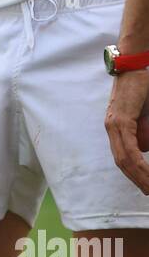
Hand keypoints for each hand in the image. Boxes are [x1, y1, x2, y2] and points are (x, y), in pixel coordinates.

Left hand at [105, 69, 148, 193]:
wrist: (136, 64)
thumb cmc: (143, 86)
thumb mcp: (145, 113)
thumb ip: (143, 130)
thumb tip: (144, 147)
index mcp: (117, 127)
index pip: (124, 157)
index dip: (134, 173)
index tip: (145, 186)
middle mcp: (112, 127)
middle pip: (122, 162)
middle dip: (137, 180)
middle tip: (148, 193)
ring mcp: (114, 124)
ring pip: (125, 158)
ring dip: (139, 176)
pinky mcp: (120, 120)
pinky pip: (129, 147)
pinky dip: (138, 163)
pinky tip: (146, 174)